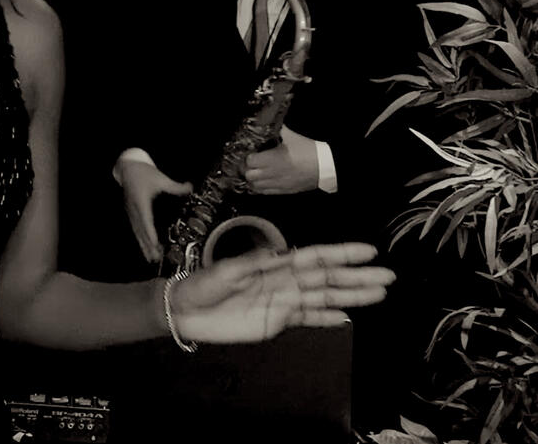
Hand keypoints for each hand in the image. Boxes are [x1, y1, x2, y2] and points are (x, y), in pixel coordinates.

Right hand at [119, 159, 193, 262]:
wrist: (127, 168)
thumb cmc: (143, 173)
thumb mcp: (160, 178)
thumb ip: (175, 186)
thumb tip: (190, 187)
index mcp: (141, 202)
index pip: (146, 221)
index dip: (150, 233)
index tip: (155, 244)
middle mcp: (134, 210)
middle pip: (141, 231)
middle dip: (148, 245)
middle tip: (155, 258)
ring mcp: (131, 212)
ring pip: (137, 232)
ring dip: (143, 245)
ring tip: (150, 258)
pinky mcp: (131, 213)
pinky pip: (136, 229)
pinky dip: (140, 239)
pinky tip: (144, 247)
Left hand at [171, 242, 393, 342]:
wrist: (186, 312)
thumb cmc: (203, 286)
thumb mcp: (226, 271)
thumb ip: (255, 264)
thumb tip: (283, 255)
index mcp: (274, 265)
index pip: (314, 257)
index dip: (341, 254)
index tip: (368, 251)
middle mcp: (285, 281)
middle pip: (327, 278)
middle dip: (357, 277)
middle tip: (387, 276)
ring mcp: (284, 302)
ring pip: (324, 297)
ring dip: (351, 296)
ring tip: (379, 294)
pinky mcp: (277, 321)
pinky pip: (308, 319)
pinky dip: (327, 318)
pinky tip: (347, 318)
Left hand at [244, 125, 319, 193]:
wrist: (326, 166)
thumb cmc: (309, 150)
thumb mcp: (292, 137)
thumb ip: (279, 131)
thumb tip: (270, 123)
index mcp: (273, 159)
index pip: (250, 161)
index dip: (249, 156)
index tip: (253, 153)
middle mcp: (272, 173)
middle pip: (249, 175)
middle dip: (248, 168)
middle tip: (253, 163)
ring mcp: (278, 184)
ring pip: (255, 186)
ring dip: (253, 179)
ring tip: (257, 172)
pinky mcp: (284, 191)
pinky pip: (265, 193)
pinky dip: (261, 187)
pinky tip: (264, 180)